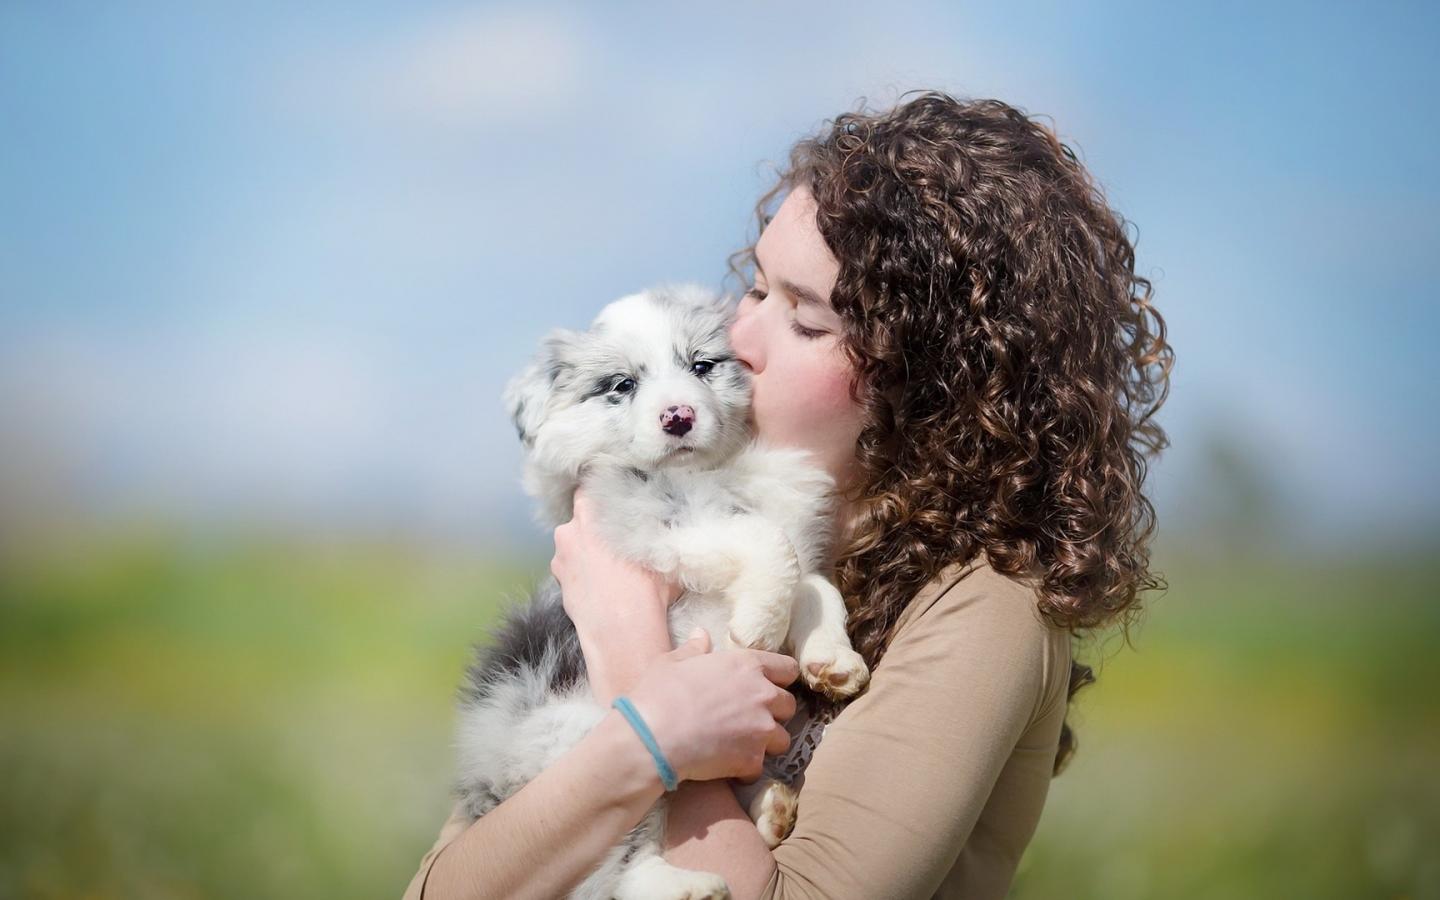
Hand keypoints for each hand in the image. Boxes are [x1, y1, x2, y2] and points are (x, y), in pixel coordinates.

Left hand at [551, 487, 683, 636]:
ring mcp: (559, 558)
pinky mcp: (558, 581)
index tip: (611, 495)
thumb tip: (663, 523)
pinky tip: (599, 582)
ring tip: (608, 565)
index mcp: (591, 514)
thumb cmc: (644, 587)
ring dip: (586, 548)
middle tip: (615, 534)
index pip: (587, 487)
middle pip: (580, 516)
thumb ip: (654, 530)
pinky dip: (580, 570)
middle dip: (595, 523)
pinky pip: (569, 566)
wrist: (621, 629)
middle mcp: (569, 531)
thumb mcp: (660, 551)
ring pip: (573, 543)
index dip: (599, 489)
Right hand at [626, 629, 799, 784]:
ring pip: (781, 739)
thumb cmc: (660, 694)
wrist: (653, 738)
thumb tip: (701, 634)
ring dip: (765, 744)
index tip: (767, 687)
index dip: (779, 679)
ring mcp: (761, 728)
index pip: (787, 668)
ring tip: (741, 746)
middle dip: (774, 713)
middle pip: (788, 706)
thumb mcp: (672, 662)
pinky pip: (759, 767)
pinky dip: (746, 769)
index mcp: (747, 665)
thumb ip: (694, 648)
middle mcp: (762, 695)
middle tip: (750, 720)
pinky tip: (727, 767)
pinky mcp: (752, 759)